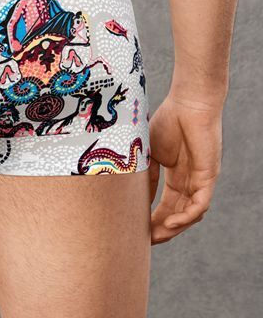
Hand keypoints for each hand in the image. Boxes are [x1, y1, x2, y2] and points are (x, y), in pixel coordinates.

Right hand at [149, 95, 221, 243]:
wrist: (188, 102)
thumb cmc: (168, 120)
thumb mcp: (150, 152)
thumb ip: (146, 174)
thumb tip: (135, 198)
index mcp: (177, 176)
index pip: (166, 205)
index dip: (153, 219)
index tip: (138, 231)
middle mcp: (190, 181)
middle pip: (178, 214)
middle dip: (162, 229)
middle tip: (146, 241)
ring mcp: (200, 180)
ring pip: (190, 213)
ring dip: (174, 228)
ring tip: (157, 236)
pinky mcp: (209, 175)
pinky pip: (200, 204)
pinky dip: (187, 216)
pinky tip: (172, 223)